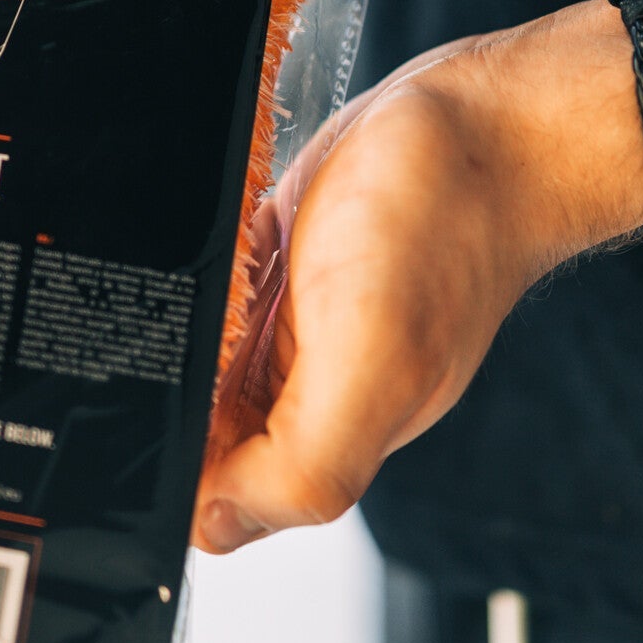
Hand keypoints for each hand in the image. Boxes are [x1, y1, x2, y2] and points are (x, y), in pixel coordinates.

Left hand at [193, 1, 642, 552]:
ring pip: (203, 355)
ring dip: (186, 323)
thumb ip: (306, 466)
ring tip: (211, 280)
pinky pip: (218, 284)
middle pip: (204, 424)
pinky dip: (204, 267)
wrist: (487, 117)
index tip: (155, 414)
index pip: (224, 495)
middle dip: (174, 385)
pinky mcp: (287, 255)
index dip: (178, 468)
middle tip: (186, 330)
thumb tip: (214, 524)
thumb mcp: (375, 360)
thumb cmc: (447, 226)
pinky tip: (220, 241)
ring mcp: (300, 318)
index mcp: (334, 432)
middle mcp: (313, 384)